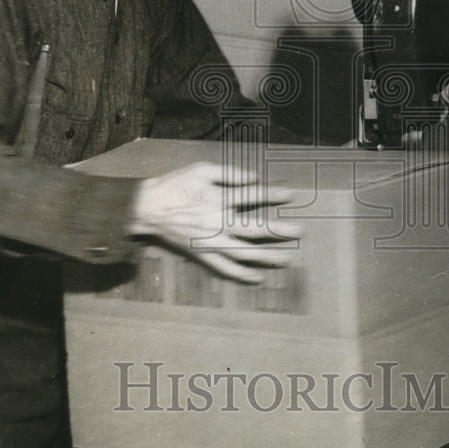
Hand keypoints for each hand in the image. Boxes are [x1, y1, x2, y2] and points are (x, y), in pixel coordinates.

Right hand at [130, 162, 299, 283]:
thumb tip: (254, 178)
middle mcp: (218, 223)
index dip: (274, 194)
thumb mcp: (201, 169)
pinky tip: (257, 278)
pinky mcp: (201, 254)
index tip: (292, 194)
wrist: (148, 208)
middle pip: (255, 228)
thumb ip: (230, 174)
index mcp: (218, 199)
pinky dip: (241, 275)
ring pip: (244, 253)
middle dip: (280, 230)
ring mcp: (210, 242)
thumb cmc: (175, 185)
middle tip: (300, 231)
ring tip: (287, 259)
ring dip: (267, 257)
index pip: (253, 197)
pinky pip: (224, 268)